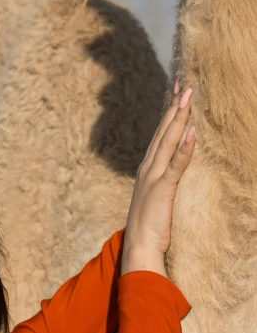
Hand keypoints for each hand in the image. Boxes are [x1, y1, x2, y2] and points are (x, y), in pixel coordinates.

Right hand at [124, 81, 195, 256]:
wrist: (139, 248)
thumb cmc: (148, 229)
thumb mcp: (154, 201)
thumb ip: (160, 184)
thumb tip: (168, 176)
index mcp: (147, 170)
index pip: (160, 136)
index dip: (169, 114)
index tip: (177, 94)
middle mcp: (148, 169)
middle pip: (163, 132)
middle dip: (174, 107)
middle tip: (184, 85)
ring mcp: (153, 178)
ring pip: (168, 141)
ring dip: (178, 118)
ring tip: (188, 97)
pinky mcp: (162, 190)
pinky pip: (176, 165)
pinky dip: (184, 149)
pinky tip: (192, 132)